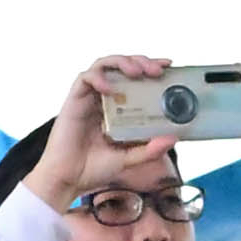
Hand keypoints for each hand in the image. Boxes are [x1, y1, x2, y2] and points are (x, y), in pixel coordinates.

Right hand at [35, 54, 178, 213]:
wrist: (68, 179)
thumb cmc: (94, 168)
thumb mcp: (129, 158)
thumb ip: (150, 150)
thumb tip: (173, 138)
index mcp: (119, 108)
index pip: (135, 78)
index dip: (151, 67)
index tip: (168, 65)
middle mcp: (104, 98)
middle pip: (122, 66)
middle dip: (140, 61)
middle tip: (156, 70)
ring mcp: (89, 98)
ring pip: (104, 65)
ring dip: (122, 62)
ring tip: (136, 72)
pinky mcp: (74, 100)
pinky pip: (84, 79)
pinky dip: (98, 78)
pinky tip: (110, 89)